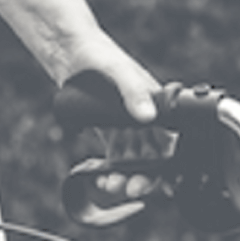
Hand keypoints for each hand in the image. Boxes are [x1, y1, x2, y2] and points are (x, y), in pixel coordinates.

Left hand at [57, 35, 169, 221]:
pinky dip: (111, 169)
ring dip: (126, 175)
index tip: (163, 181)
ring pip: (134, 160)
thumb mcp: (117, 69)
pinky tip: (103, 178)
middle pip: (154, 156)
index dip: (169, 163)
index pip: (170, 139)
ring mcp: (127, 124)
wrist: (69, 51)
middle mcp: (145, 116)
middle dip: (146, 176)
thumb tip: (148, 117)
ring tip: (111, 184)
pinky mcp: (110, 129)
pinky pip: (115, 156)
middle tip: (133, 188)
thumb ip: (133, 91)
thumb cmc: (97, 53)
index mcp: (156, 103)